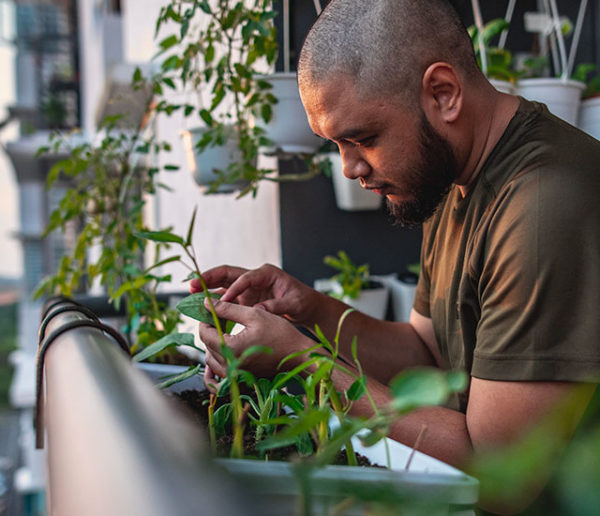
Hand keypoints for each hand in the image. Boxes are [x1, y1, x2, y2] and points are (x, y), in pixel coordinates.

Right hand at [191, 264, 317, 325]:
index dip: (233, 289)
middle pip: (228, 274)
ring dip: (207, 289)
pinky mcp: (245, 298)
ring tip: (190, 293)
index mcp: (266, 273)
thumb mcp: (294, 304)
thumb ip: (278, 306)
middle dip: (209, 278)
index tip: (223, 300)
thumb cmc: (303, 301)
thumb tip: (258, 310)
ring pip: (223, 285)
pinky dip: (215, 303)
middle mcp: (254, 277)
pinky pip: (226, 298)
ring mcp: (248, 288)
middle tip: (192, 284)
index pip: (245, 278)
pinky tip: (202, 309)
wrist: (306, 307)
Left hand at [198, 298, 311, 379]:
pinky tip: (221, 355)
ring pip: (211, 360)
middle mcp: (230, 365)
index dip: (205, 319)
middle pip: (207, 346)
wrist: (298, 355)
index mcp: (231, 348)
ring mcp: (235, 375)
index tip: (211, 310)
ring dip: (214, 345)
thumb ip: (228, 309)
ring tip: (224, 332)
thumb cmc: (281, 334)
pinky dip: (215, 366)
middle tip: (220, 317)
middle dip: (210, 330)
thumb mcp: (254, 315)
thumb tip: (207, 303)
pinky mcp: (241, 379)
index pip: (204, 333)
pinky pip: (219, 375)